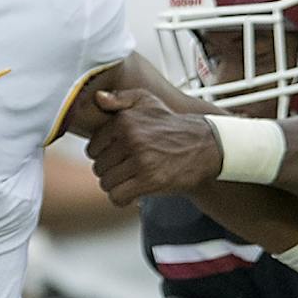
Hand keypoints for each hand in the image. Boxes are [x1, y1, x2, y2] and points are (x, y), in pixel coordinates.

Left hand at [85, 90, 223, 204]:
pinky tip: (132, 194)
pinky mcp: (150, 180)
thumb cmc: (172, 125)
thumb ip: (119, 98)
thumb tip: (98, 98)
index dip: (103, 155)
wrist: (204, 146)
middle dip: (110, 171)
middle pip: (99, 167)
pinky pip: (118, 196)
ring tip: (130, 180)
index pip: (93, 148)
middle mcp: (131, 139)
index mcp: (125, 120)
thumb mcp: (147, 101)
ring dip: (116, 186)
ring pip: (107, 183)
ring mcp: (141, 161)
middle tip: (126, 169)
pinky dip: (122, 199)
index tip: (116, 156)